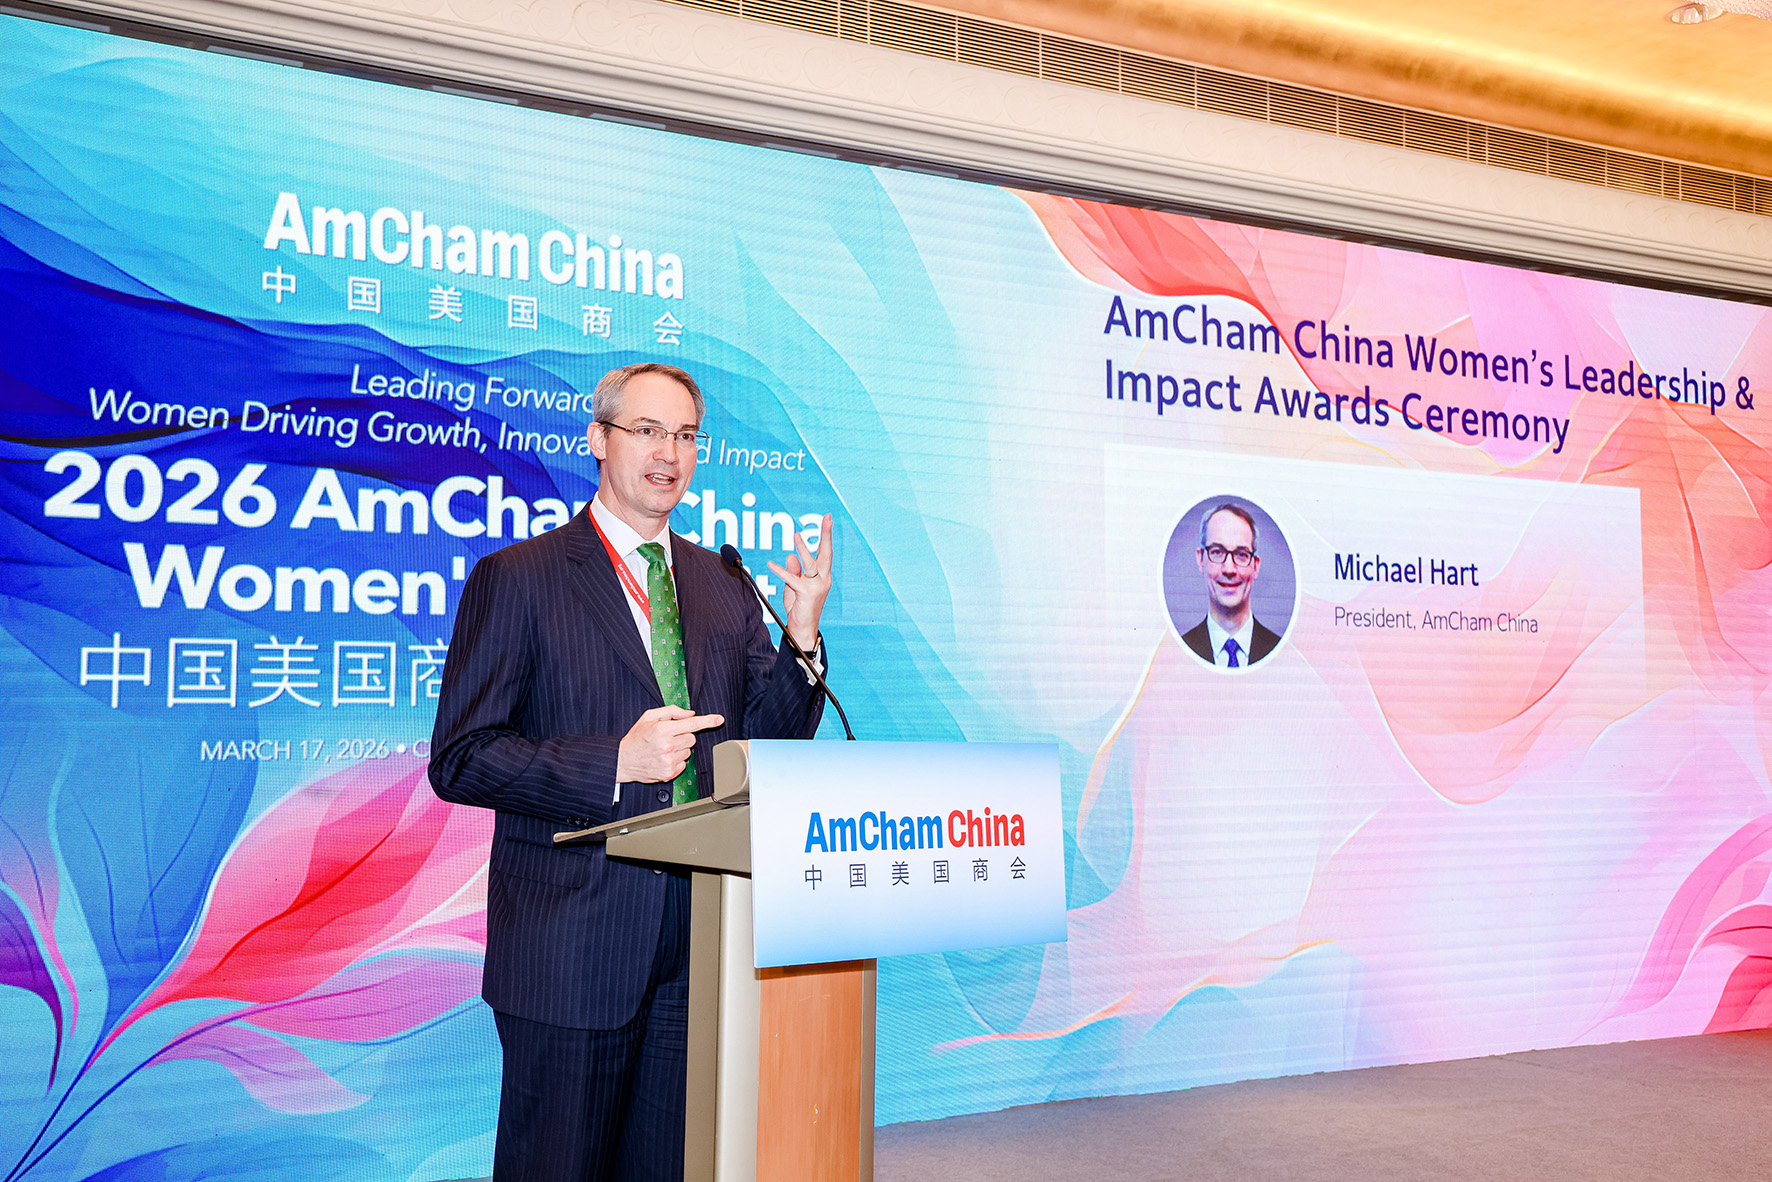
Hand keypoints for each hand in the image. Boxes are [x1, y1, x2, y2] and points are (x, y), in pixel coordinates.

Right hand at [617, 705, 724, 782]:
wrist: (622, 761)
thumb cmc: (636, 738)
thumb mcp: (648, 717)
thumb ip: (671, 712)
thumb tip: (690, 714)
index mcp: (662, 729)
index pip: (691, 724)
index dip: (708, 721)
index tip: (719, 719)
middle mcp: (667, 745)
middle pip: (691, 738)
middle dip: (683, 736)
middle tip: (668, 738)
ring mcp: (668, 761)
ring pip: (688, 752)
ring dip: (680, 749)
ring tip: (663, 749)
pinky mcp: (669, 773)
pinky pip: (683, 764)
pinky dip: (676, 761)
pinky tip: (663, 759)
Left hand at [767, 513, 832, 653]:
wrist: (803, 630)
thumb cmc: (800, 609)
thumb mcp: (794, 587)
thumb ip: (794, 572)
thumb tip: (790, 556)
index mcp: (823, 577)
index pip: (825, 553)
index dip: (826, 536)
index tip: (827, 519)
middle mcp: (824, 580)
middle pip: (826, 554)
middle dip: (827, 535)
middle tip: (827, 518)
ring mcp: (817, 587)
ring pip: (811, 563)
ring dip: (803, 549)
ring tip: (796, 535)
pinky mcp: (807, 594)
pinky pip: (792, 579)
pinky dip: (781, 571)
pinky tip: (771, 564)